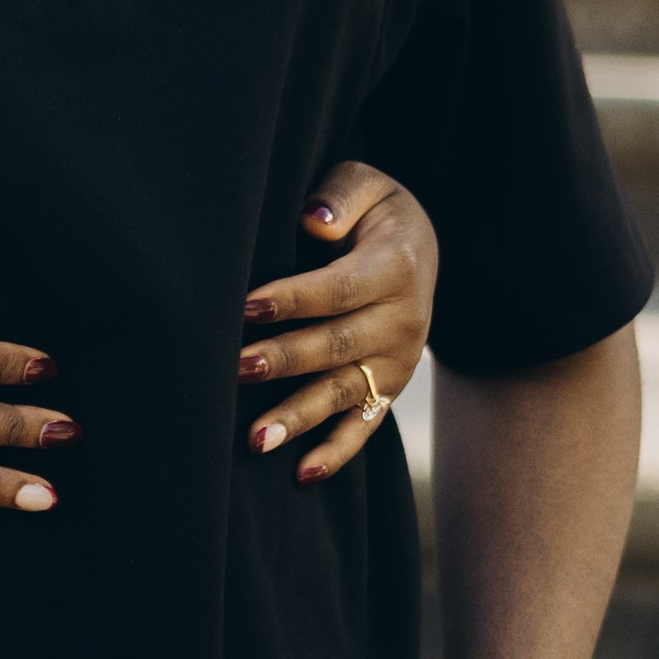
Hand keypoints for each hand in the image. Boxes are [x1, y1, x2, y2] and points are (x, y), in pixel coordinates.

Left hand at [241, 162, 437, 483]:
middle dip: (284, 360)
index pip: (337, 288)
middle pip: (337, 345)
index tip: (245, 307)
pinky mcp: (389, 389)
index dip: (292, 298)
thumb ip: (341, 195)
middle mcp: (403, 321)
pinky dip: (335, 453)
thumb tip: (314, 221)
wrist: (423, 250)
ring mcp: (398, 362)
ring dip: (298, 418)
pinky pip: (364, 426)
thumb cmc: (376, 212)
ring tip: (255, 439)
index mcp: (395, 267)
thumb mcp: (368, 184)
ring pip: (344, 394)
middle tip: (235, 368)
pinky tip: (301, 474)